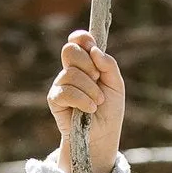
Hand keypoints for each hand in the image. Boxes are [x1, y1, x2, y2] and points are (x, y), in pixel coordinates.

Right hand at [49, 30, 125, 172]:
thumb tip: (95, 50)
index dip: (82, 38)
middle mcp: (70, 70)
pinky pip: (66, 92)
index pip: (77, 41)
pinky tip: (90, 109)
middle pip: (69, 51)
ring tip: (98, 102)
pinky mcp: (55, 100)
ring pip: (70, 74)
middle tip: (97, 78)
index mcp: (86, 62)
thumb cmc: (110, 109)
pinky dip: (82, 99)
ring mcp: (61, 84)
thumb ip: (109, 65)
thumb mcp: (116, 85)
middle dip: (87, 64)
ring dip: (89, 89)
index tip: (91, 46)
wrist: (103, 134)